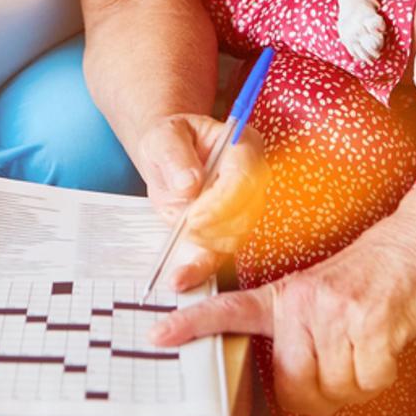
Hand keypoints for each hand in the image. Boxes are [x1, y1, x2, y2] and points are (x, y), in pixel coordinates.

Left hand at [138, 115, 264, 289]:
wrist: (166, 156)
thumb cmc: (170, 141)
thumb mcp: (164, 137)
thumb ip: (174, 155)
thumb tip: (189, 183)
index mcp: (244, 147)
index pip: (245, 178)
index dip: (222, 200)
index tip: (195, 213)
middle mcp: (252, 180)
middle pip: (246, 212)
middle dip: (213, 224)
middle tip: (184, 222)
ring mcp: (244, 209)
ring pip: (235, 237)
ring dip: (204, 240)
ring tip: (179, 226)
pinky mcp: (226, 233)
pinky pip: (219, 256)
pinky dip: (199, 269)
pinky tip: (181, 278)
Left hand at [151, 190, 415, 415]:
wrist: (413, 244)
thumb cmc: (364, 280)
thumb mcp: (316, 293)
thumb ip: (293, 330)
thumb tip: (285, 382)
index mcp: (283, 296)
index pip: (229, 309)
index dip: (192, 324)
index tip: (158, 334)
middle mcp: (302, 301)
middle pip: (295, 381)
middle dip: (321, 394)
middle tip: (341, 372)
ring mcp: (335, 310)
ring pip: (336, 386)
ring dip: (357, 383)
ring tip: (365, 350)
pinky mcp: (370, 322)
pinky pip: (370, 379)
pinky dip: (381, 375)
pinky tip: (384, 347)